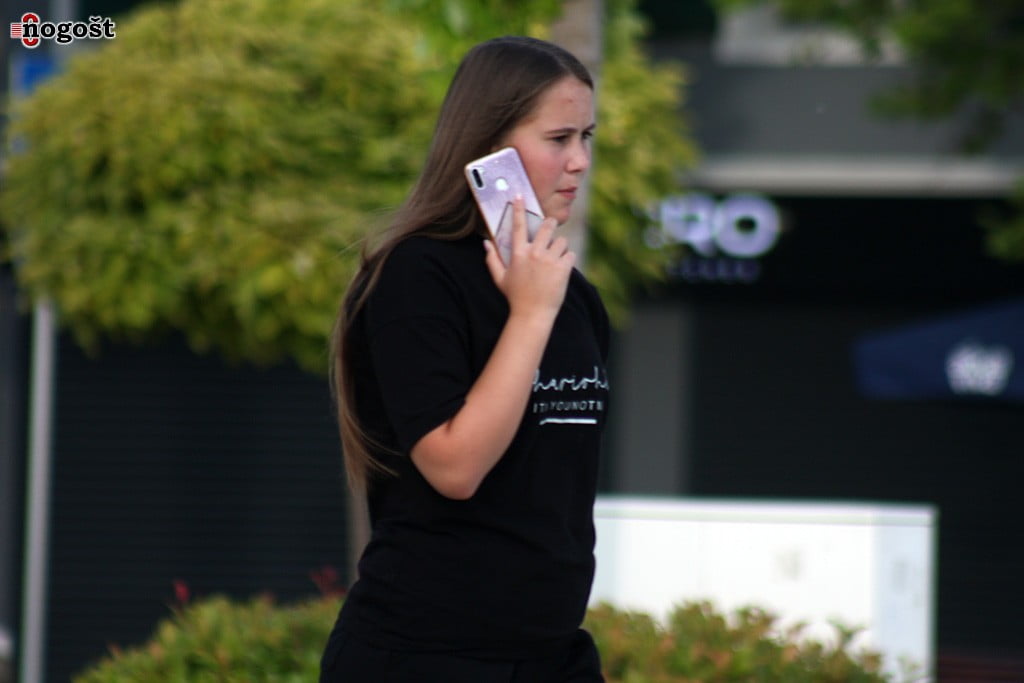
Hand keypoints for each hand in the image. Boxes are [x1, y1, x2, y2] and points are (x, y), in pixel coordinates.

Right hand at [484, 195, 574, 321]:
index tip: (519, 196)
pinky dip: (568, 260)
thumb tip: (486, 243)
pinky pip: (571, 254)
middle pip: (548, 226)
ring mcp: (550, 260)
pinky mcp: (563, 268)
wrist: (533, 315)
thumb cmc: (515, 297)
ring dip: (560, 247)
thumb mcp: (500, 279)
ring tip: (555, 260)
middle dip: (551, 225)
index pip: (519, 225)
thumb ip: (492, 259)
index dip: (519, 209)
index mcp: (518, 253)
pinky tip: (561, 270)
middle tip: (550, 231)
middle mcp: (534, 253)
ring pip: (561, 240)